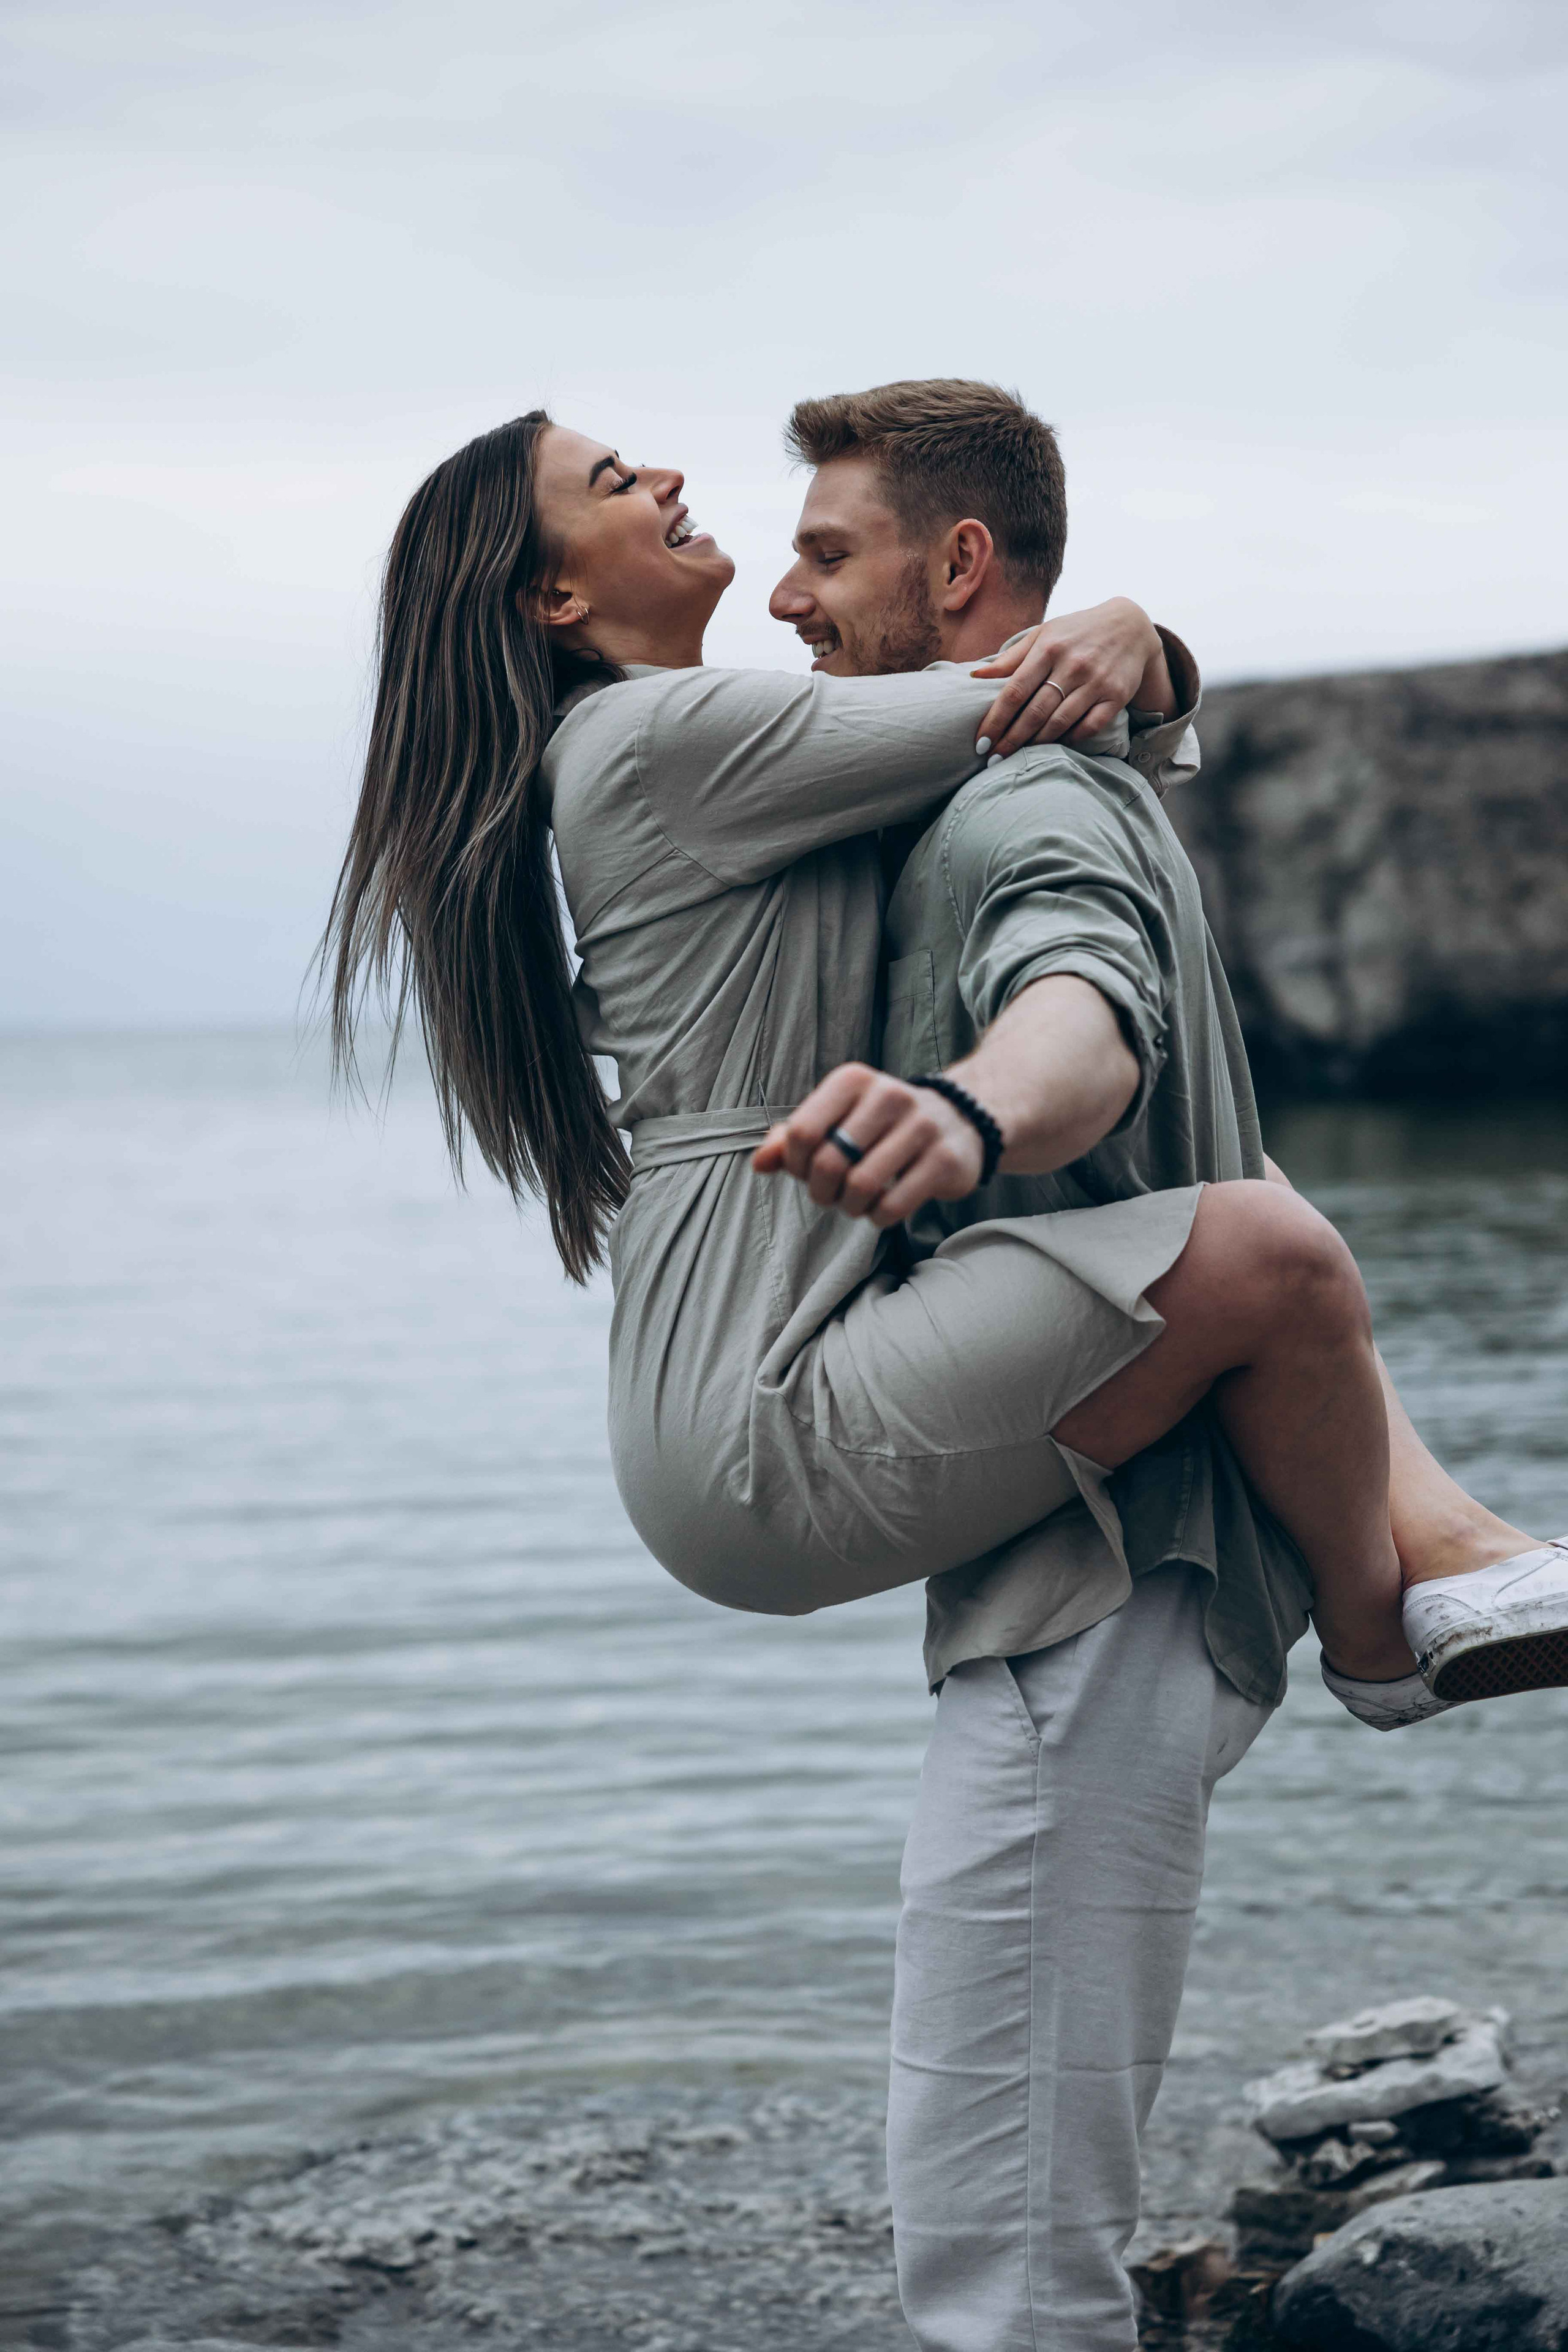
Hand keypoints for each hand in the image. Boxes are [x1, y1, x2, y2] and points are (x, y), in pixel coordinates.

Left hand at [752, 1063, 983, 1228]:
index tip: (805, 1172)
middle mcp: (889, 1095)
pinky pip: (893, 1205)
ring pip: (861, 1186)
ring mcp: (921, 1127)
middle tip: (830, 1195)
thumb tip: (758, 1164)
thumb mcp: (837, 1119)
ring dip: (850, 1206)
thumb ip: (793, 1139)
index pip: (801, 1132)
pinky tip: (882, 1206)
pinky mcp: (944, 1160)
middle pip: (828, 1162)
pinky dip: (878, 1216)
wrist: (960, 1121)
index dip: (794, 1165)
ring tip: (855, 1202)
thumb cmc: (881, 1125)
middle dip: (821, 1191)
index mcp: (853, 1081)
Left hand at [971, 596, 1161, 760]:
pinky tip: (1057, 746)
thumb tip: (975, 676)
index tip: (981, 742)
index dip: (995, 720)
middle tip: (994, 760)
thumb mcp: (1043, 634)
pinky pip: (1089, 726)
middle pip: (1035, 712)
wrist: (1130, 625)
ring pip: (1060, 722)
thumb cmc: (1077, 631)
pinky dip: (1071, 739)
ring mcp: (1095, 681)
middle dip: (1011, 740)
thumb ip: (1011, 657)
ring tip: (1019, 757)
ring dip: (1037, 744)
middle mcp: (1071, 665)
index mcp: (1048, 648)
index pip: (1015, 691)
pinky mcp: (1116, 695)